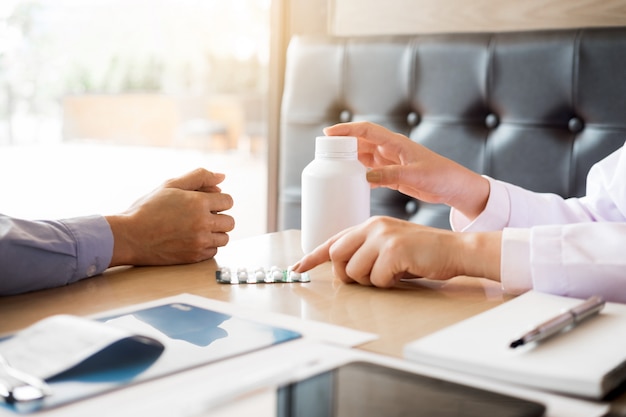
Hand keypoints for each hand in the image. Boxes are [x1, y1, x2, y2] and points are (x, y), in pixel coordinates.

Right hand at [106, 168, 234, 265]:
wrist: (130, 236)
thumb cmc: (148, 209)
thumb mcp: (171, 185)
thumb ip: (199, 177)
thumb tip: (222, 176)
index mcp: (199, 203)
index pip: (228, 201)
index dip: (218, 201)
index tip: (205, 203)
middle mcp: (203, 223)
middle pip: (230, 222)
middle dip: (218, 217)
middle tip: (201, 216)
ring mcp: (200, 242)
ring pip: (224, 238)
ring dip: (214, 233)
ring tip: (196, 229)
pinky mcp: (195, 257)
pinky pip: (213, 251)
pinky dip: (206, 246)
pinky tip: (191, 240)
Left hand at [292, 216, 501, 286]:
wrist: (455, 250)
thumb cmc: (422, 254)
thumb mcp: (389, 248)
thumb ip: (365, 252)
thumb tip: (343, 270)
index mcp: (369, 225)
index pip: (333, 240)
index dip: (313, 255)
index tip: (296, 266)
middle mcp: (372, 226)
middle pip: (337, 256)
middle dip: (347, 274)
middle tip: (369, 278)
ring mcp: (383, 236)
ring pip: (354, 271)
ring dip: (371, 281)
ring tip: (392, 273)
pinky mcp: (394, 250)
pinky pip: (376, 279)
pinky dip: (388, 284)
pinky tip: (404, 273)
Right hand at [324, 122, 489, 219]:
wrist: (455, 187)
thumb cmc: (441, 176)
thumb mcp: (416, 176)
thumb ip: (391, 175)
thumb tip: (366, 175)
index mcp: (397, 143)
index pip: (367, 131)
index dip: (347, 130)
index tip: (328, 132)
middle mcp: (391, 150)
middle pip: (361, 143)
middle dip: (342, 145)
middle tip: (324, 152)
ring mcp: (391, 162)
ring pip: (364, 157)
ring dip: (350, 160)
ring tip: (333, 167)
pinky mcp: (394, 175)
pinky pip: (371, 173)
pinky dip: (361, 176)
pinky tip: (352, 182)